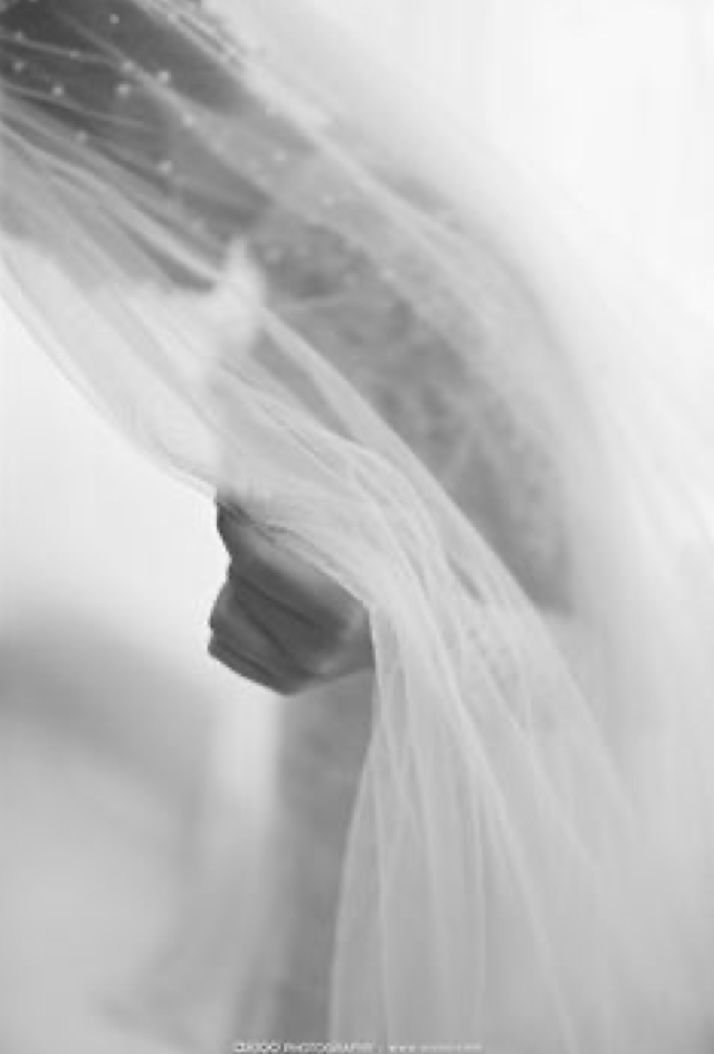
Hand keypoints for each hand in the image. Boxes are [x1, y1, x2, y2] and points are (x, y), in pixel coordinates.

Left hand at [209, 503, 373, 693]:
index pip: (258, 564)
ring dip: (237, 587)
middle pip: (238, 581)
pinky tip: (266, 606)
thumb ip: (304, 514)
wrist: (410, 628)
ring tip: (272, 577)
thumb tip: (240, 501)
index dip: (235, 526)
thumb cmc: (387, 570)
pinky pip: (220, 642)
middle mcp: (314, 652)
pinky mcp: (280, 685)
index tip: (229, 499)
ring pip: (220, 615)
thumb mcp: (362, 531)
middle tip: (272, 536)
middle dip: (247, 549)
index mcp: (340, 614)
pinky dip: (235, 617)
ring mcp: (296, 675)